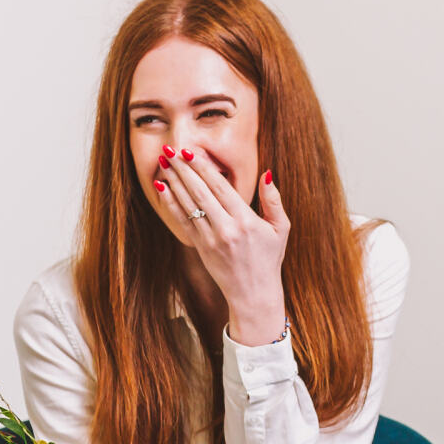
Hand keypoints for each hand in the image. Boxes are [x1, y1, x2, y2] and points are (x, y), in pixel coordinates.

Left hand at [152, 145, 288, 345]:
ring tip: (163, 162)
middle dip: (183, 169)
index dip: (203, 167)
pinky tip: (162, 188)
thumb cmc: (269, 259)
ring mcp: (211, 239)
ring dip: (174, 182)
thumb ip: (273, 200)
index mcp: (246, 221)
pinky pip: (182, 221)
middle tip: (170, 149)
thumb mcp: (280, 229)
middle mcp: (226, 229)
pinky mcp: (200, 248)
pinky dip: (171, 204)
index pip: (220, 187)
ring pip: (188, 205)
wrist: (253, 294)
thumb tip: (266, 173)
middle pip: (200, 192)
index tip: (191, 150)